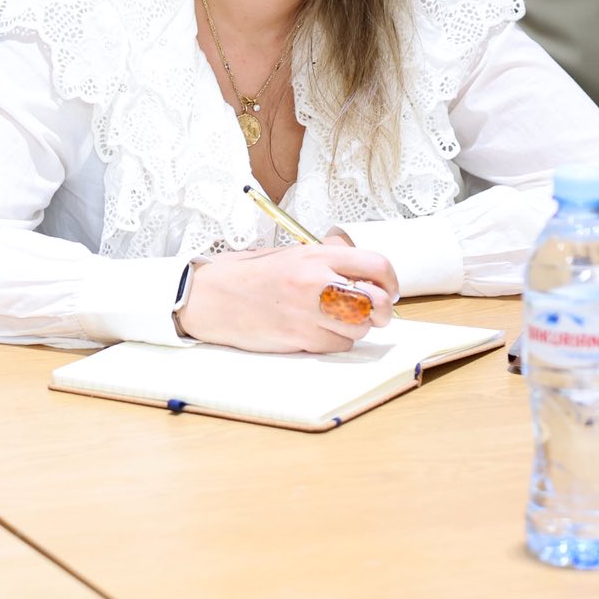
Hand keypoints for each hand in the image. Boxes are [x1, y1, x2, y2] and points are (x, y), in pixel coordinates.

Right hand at [177, 245, 398, 353]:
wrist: (209, 299)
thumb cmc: (246, 275)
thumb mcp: (286, 252)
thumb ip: (323, 254)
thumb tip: (354, 255)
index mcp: (313, 256)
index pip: (375, 265)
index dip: (389, 281)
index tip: (386, 289)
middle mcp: (314, 282)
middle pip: (375, 302)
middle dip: (379, 310)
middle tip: (370, 311)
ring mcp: (307, 313)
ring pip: (359, 329)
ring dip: (352, 328)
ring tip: (330, 319)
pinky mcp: (299, 339)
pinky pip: (337, 345)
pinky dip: (332, 342)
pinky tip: (312, 331)